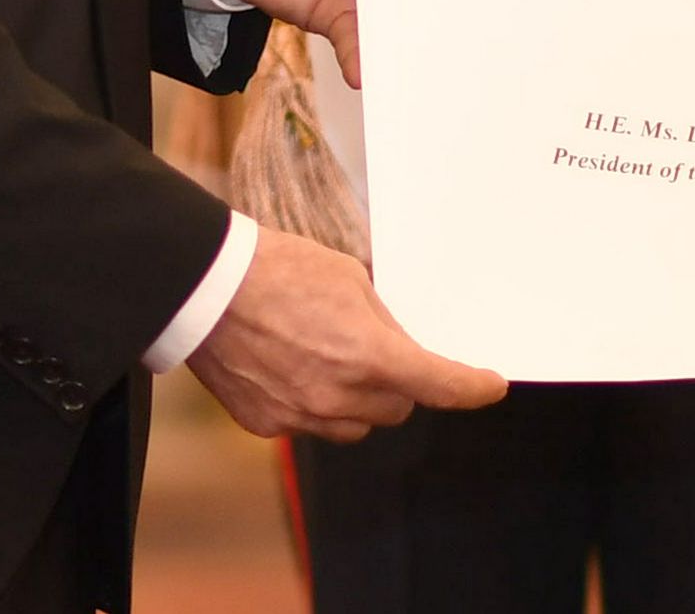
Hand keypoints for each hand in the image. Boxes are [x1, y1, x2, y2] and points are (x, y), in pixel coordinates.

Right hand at [187, 226, 504, 439]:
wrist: (206, 287)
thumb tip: (399, 344)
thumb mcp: (350, 279)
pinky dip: (313, 404)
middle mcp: (338, 396)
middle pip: (396, 409)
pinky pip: (310, 425)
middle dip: (400, 385)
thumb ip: (382, 322)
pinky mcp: (266, 424)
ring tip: (330, 357)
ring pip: (355, 426)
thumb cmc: (279, 270)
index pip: (439, 386)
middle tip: (380, 351)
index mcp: (368, 356)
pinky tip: (293, 367)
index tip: (488, 387)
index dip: (471, 389)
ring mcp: (300, 416)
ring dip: (359, 400)